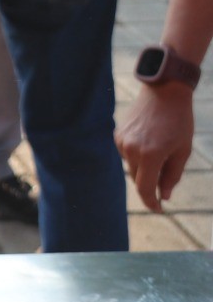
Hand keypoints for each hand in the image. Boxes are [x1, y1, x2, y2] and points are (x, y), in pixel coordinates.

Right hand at [116, 84, 195, 212]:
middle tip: (166, 177)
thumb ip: (173, 175)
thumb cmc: (179, 121)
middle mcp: (131, 150)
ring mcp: (122, 141)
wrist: (164, 91)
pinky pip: (126, 153)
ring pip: (131, 166)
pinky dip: (137, 154)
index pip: (145, 188)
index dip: (152, 202)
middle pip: (138, 178)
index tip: (159, 209)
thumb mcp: (183, 150)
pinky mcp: (118, 134)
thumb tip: (164, 195)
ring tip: (160, 150)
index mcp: (151, 155)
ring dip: (144, 166)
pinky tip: (150, 140)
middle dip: (151, 182)